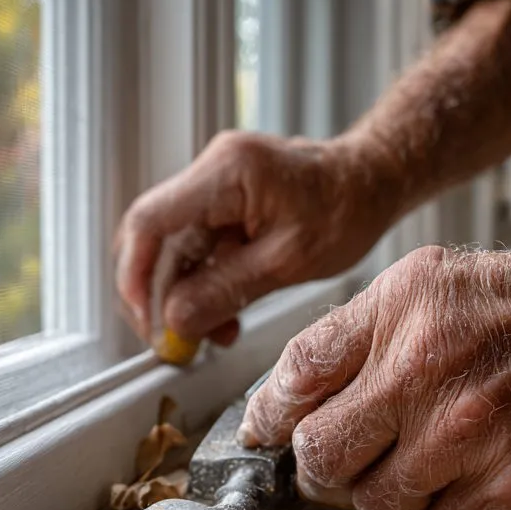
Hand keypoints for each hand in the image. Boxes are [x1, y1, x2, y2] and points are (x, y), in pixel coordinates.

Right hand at [114, 130, 401, 345]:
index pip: (149, 221)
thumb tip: (175, 321)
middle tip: (175, 339)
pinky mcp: (224, 200)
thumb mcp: (288, 262)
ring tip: (214, 334)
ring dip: (186, 294)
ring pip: (175, 247)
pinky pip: (198, 245)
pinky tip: (225, 313)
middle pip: (154, 236)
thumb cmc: (347, 209)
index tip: (147, 320)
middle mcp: (212, 170)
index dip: (135, 275)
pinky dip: (205, 282)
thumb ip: (226, 291)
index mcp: (227, 173)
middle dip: (159, 293)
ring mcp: (216, 184)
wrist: (374, 181)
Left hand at [239, 241, 510, 509]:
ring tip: (442, 462)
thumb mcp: (440, 281)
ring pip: (382, 505)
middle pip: (322, 455)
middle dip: (331, 469)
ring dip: (402, 496)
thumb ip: (360, 333)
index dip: (270, 418)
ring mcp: (477, 428)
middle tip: (358, 463)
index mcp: (403, 305)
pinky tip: (491, 478)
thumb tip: (287, 397)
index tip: (268, 437)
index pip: (295, 376)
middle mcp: (430, 364)